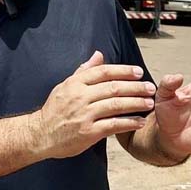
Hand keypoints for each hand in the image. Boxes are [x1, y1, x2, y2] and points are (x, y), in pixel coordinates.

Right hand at [35, 51, 154, 158]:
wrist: (40, 134)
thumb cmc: (54, 110)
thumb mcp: (65, 86)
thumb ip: (84, 71)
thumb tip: (98, 54)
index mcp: (75, 83)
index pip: (103, 72)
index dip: (123, 71)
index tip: (138, 72)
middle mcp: (80, 97)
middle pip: (113, 88)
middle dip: (135, 87)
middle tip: (150, 88)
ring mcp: (85, 114)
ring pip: (116, 105)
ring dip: (136, 103)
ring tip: (149, 103)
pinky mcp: (88, 132)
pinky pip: (113, 125)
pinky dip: (129, 122)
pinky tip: (139, 121)